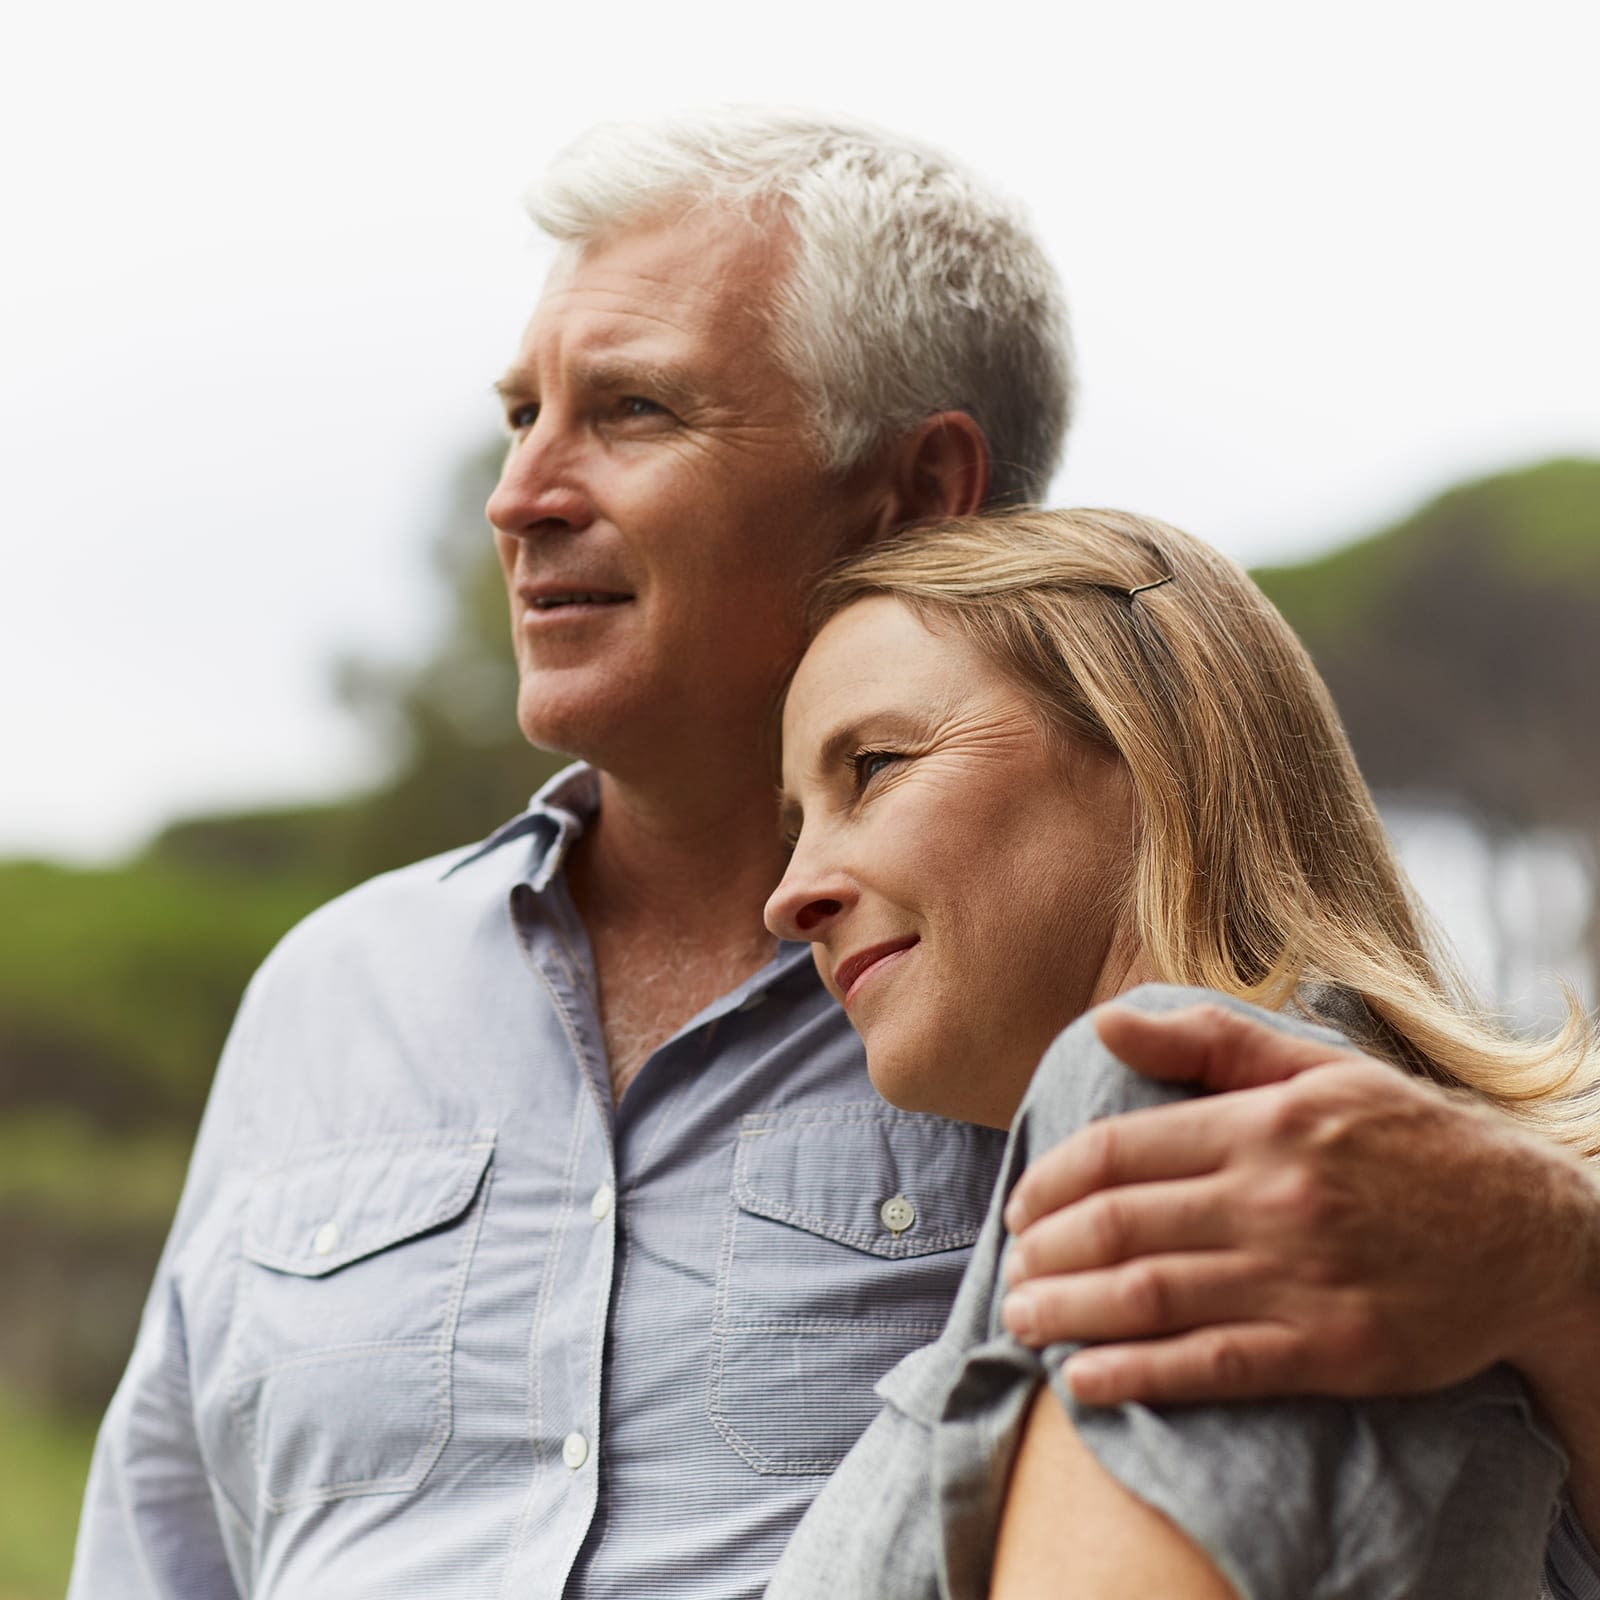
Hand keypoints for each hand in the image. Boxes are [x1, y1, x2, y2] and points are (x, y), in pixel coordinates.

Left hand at [1000, 1001, 1599, 1409]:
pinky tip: (1082, 1380)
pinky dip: (1134, 1376)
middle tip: (1008, 1268)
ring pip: (1148, 1297)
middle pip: (1118, 1226)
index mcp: (1263, 1125)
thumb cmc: (1412, 1142)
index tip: (1019, 1204)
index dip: (1049, 1181)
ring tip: (1021, 1319)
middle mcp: (1272, 1199)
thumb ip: (1207, 1042)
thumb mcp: (1318, 1068)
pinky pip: (1208, 1367)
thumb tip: (1105, 1021)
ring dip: (1067, 1312)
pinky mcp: (1328, 1352)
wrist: (1533, 1236)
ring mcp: (1299, 1280)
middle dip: (1043, 1251)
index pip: (1118, 1152)